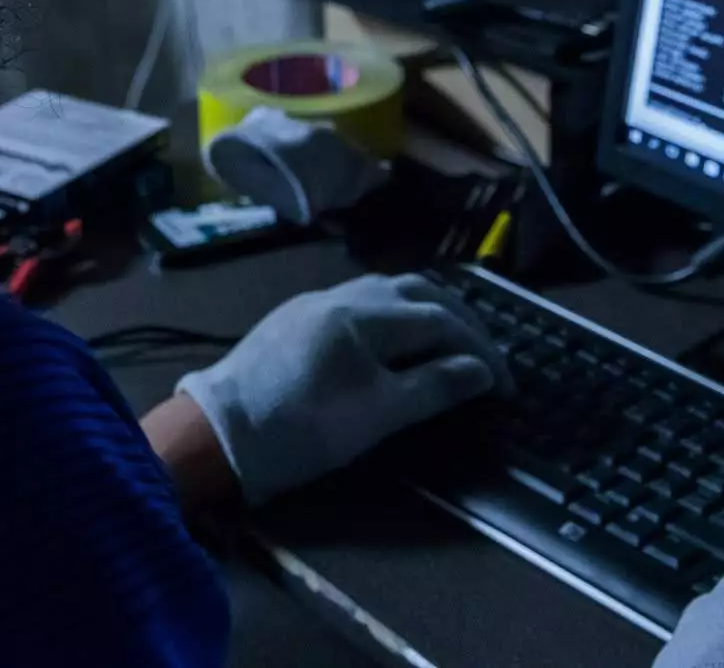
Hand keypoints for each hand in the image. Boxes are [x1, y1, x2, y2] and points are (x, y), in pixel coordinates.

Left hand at [176, 273, 506, 505]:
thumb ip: (433, 387)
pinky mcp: (295, 318)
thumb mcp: (377, 415)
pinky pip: (360, 301)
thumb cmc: (302, 428)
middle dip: (460, 318)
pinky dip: (395, 315)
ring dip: (426, 310)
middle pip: (417, 291)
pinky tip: (396, 340)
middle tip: (487, 353)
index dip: (481, 350)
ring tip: (449, 342)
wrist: (217, 434)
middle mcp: (343, 295)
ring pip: (386, 290)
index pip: (442, 320)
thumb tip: (481, 370)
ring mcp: (315, 303)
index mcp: (366, 314)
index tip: (506, 387)